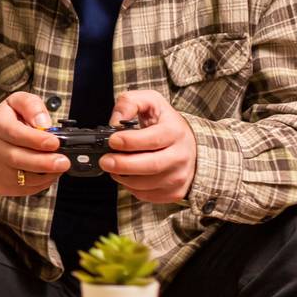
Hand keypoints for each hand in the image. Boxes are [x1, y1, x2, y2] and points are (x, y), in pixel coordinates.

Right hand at [0, 92, 66, 195]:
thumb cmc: (8, 122)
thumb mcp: (18, 103)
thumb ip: (32, 106)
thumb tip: (44, 124)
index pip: (15, 134)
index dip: (36, 139)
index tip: (55, 142)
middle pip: (18, 159)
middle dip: (44, 162)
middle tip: (64, 162)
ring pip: (23, 178)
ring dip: (46, 174)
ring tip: (60, 167)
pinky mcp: (1, 184)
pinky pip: (25, 188)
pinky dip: (41, 183)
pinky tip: (48, 173)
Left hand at [101, 89, 197, 203]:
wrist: (190, 144)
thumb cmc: (166, 123)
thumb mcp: (150, 102)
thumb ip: (130, 103)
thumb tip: (115, 121)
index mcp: (175, 131)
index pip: (152, 139)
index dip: (130, 142)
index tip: (112, 141)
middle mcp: (180, 155)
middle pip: (150, 165)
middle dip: (123, 164)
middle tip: (105, 161)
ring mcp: (179, 176)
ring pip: (146, 183)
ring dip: (124, 177)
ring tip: (114, 166)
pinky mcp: (174, 192)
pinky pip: (146, 194)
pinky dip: (131, 187)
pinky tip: (128, 175)